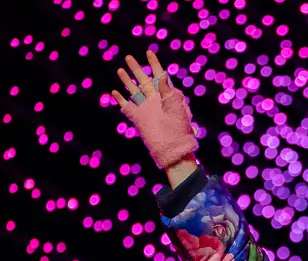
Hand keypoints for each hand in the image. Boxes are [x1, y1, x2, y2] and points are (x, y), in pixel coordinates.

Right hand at [112, 50, 197, 175]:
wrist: (173, 147)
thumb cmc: (180, 128)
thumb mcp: (175, 107)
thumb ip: (168, 91)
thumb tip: (162, 75)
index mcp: (166, 96)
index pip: (159, 76)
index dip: (154, 64)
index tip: (149, 52)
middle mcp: (155, 100)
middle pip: (144, 80)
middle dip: (137, 69)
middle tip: (128, 57)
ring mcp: (146, 108)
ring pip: (134, 91)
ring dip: (127, 81)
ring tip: (120, 70)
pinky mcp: (138, 118)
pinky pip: (127, 107)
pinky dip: (120, 99)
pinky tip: (114, 92)